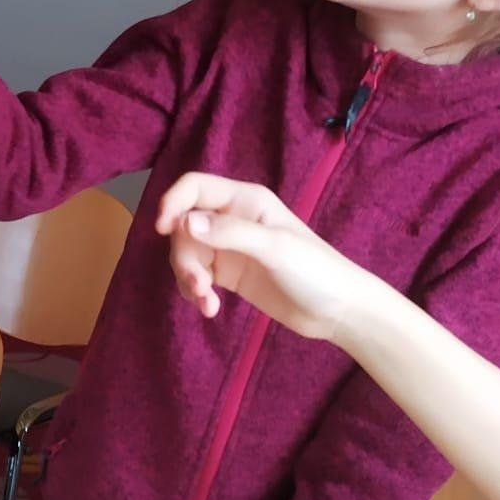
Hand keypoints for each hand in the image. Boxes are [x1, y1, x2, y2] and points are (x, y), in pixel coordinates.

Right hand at [155, 173, 359, 340]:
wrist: (339, 311)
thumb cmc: (315, 270)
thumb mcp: (274, 247)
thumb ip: (229, 233)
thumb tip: (184, 223)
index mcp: (245, 200)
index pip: (194, 188)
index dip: (172, 202)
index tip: (161, 230)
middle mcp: (233, 219)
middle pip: (184, 226)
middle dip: (183, 256)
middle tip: (198, 284)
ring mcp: (230, 248)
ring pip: (187, 254)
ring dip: (188, 278)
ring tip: (206, 302)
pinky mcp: (229, 275)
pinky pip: (197, 276)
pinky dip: (196, 292)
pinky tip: (210, 308)